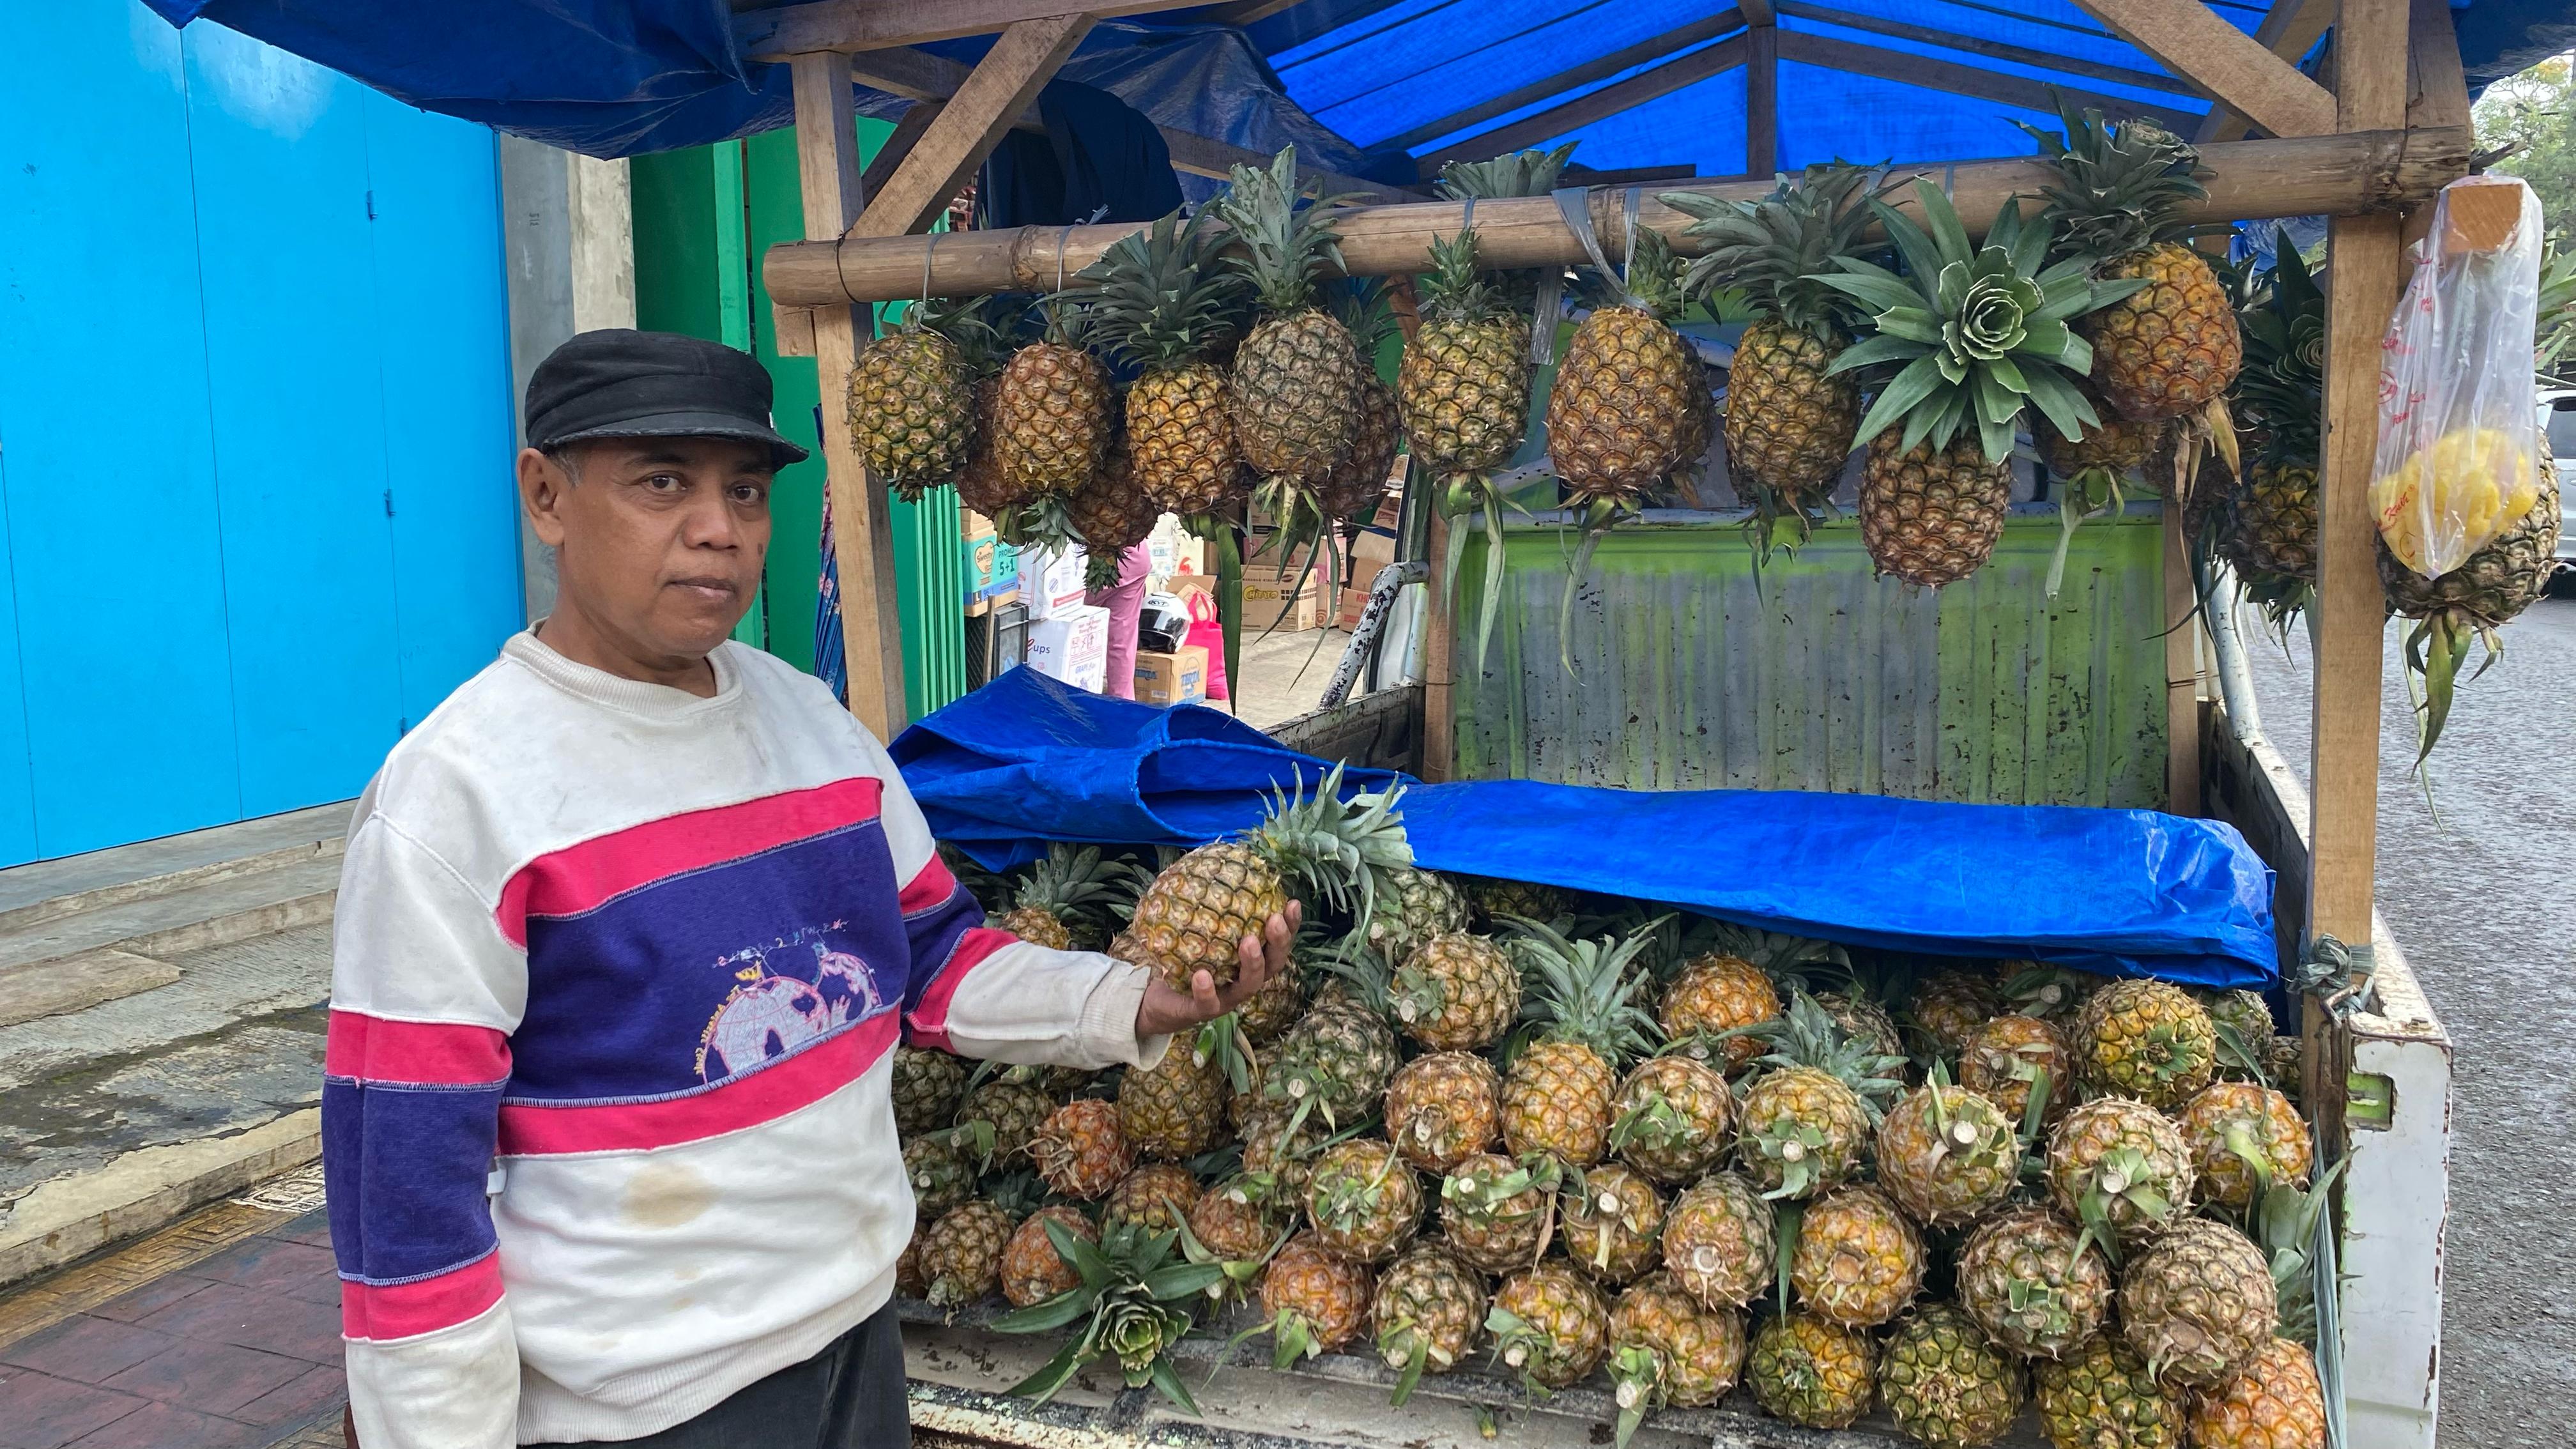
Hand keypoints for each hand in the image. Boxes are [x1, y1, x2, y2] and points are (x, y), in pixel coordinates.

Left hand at [1133, 901, 1300, 1038]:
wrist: (1160, 999)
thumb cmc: (1185, 959)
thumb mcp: (1199, 930)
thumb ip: (1208, 905)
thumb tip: (1208, 862)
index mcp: (1250, 959)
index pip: (1277, 942)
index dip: (1290, 926)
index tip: (1292, 903)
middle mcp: (1245, 979)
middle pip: (1273, 965)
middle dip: (1278, 943)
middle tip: (1275, 921)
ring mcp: (1227, 997)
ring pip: (1248, 985)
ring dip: (1252, 964)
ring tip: (1247, 942)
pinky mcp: (1203, 1011)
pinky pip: (1209, 1003)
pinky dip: (1207, 990)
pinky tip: (1202, 975)